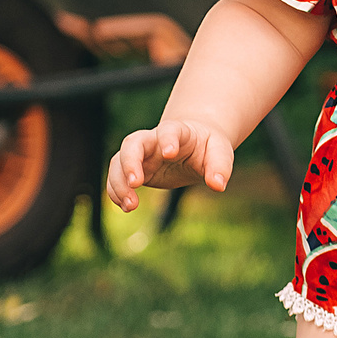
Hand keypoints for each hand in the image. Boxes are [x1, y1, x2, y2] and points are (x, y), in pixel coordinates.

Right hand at [104, 120, 232, 209]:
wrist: (194, 144)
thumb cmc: (208, 146)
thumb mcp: (220, 152)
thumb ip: (220, 166)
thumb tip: (218, 185)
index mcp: (177, 131)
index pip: (168, 130)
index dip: (167, 139)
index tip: (169, 153)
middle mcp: (153, 140)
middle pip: (132, 143)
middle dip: (130, 162)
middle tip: (136, 183)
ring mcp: (141, 155)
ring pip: (119, 161)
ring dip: (119, 183)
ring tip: (131, 206)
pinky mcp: (135, 170)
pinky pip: (117, 178)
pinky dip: (116, 192)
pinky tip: (126, 207)